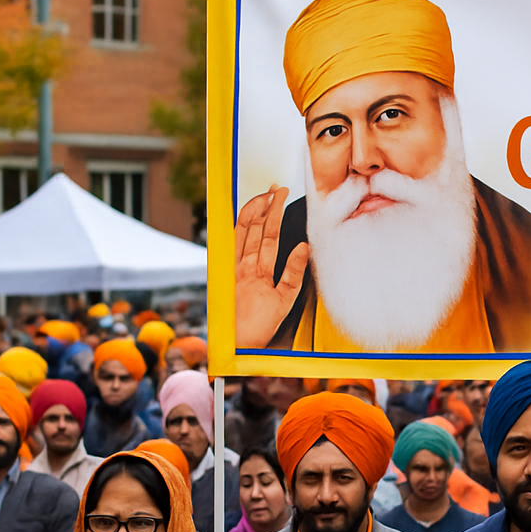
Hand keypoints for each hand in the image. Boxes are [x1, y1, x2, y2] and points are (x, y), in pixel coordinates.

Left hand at [235, 185, 309, 347]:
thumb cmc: (261, 325)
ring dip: (250, 211)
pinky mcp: (227, 272)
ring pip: (240, 231)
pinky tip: (243, 219)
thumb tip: (303, 247)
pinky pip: (231, 242)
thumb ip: (294, 273)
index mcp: (260, 271)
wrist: (237, 342)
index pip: (270, 232)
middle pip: (254, 226)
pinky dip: (238, 227)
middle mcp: (243, 265)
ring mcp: (233, 267)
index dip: (275, 210)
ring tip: (260, 197)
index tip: (282, 194)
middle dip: (264, 204)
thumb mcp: (285, 301)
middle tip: (275, 189)